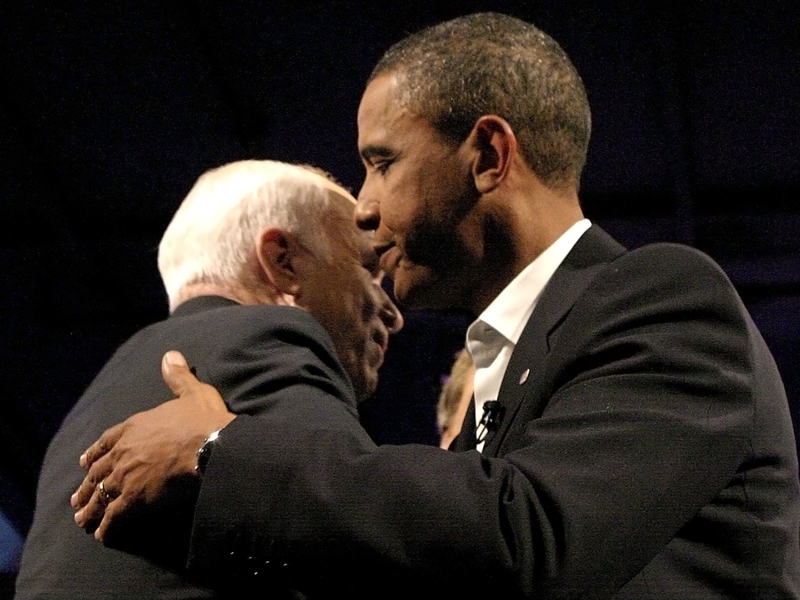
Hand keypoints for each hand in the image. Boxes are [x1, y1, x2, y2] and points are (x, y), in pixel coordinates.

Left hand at [71, 350, 235, 541]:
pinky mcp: (133, 499)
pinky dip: (107, 527)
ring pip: (100, 496)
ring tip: (83, 520)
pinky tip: (105, 536)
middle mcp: (122, 452)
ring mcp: (125, 477)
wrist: (209, 446)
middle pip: (98, 472)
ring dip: (90, 508)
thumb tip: (170, 356)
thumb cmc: (203, 420)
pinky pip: (114, 517)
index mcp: (133, 427)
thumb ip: (178, 377)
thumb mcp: (192, 393)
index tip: (86, 463)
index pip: (106, 441)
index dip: (94, 453)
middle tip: (78, 498)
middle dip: (87, 486)